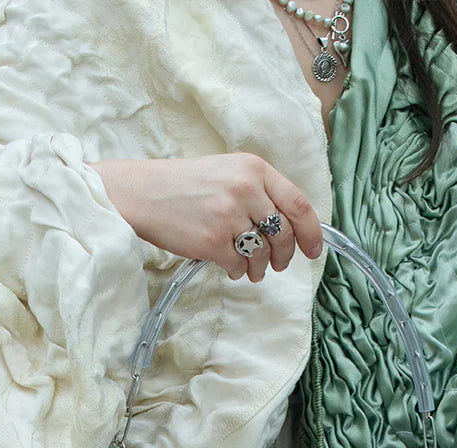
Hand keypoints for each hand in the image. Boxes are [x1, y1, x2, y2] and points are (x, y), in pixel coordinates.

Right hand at [86, 154, 323, 282]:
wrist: (143, 193)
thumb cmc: (185, 185)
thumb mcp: (228, 173)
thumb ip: (259, 192)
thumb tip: (290, 226)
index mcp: (254, 169)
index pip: (298, 203)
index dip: (311, 232)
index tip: (313, 250)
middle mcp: (245, 189)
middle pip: (283, 234)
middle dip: (284, 256)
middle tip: (277, 264)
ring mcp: (229, 216)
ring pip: (263, 254)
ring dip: (259, 267)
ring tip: (249, 267)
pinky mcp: (213, 241)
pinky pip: (239, 267)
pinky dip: (237, 270)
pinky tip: (226, 263)